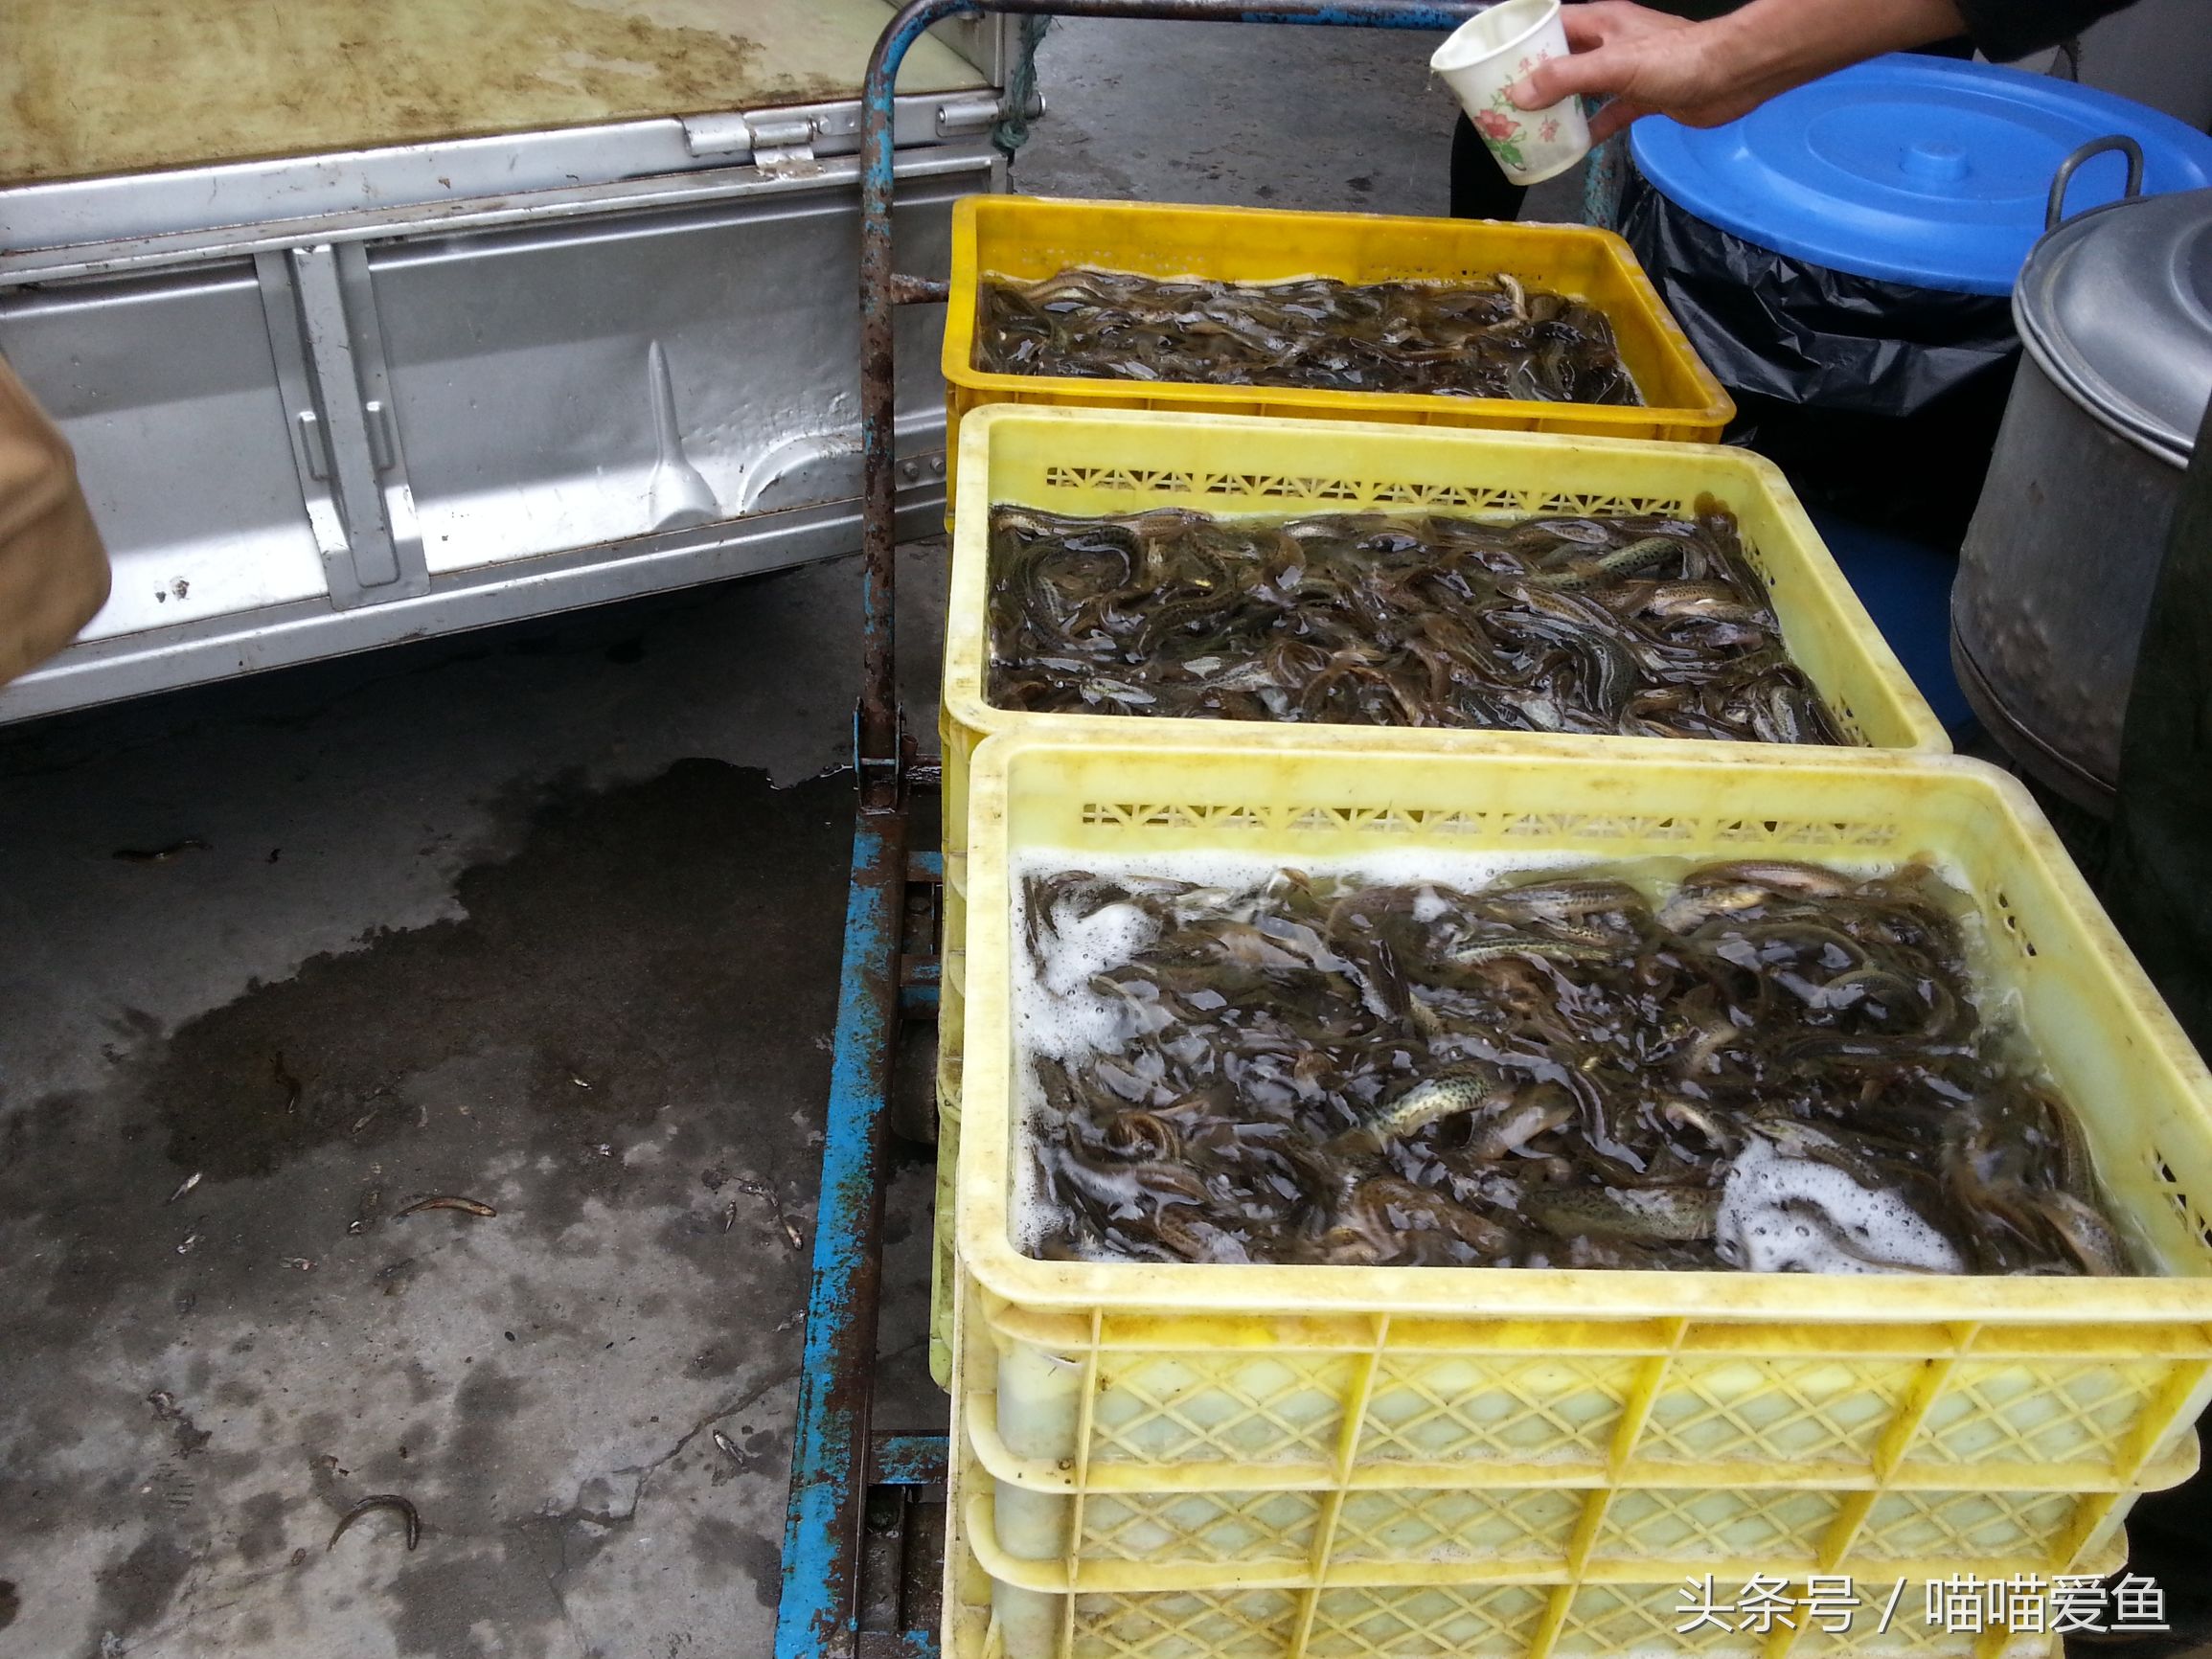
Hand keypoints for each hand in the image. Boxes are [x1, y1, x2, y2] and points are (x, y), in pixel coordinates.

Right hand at [1507, 3, 1756, 143]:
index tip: (1494, 63)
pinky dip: (1590, 129)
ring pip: (1581, 88)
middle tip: (1504, 103)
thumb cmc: (1677, 59)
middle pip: (1562, 59)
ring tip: (1530, 126)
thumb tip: (1520, 95)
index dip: (1522, 41)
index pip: (1550, 24)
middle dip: (1534, 80)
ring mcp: (1626, 71)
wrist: (1731, 76)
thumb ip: (1566, 78)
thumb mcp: (1614, 65)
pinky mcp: (1642, 97)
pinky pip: (1606, 113)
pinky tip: (1573, 146)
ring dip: (1560, 107)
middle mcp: (1610, 43)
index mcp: (1600, 22)